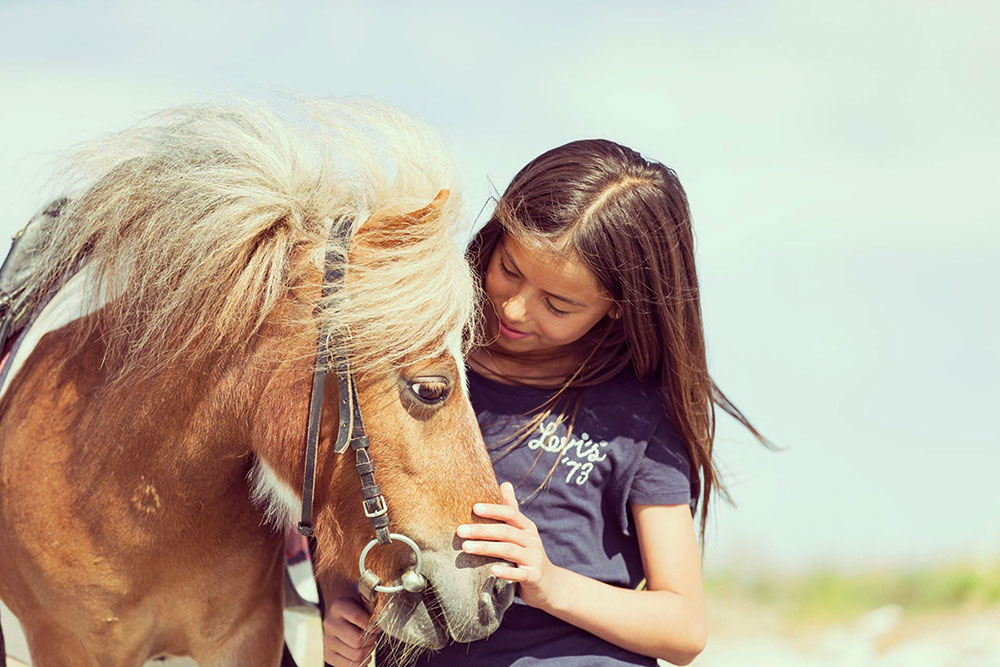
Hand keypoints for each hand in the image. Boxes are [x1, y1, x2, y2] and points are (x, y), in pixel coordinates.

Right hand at [322, 596, 378, 666]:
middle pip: (357, 641)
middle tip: (373, 636)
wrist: (340, 611)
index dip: (372, 624)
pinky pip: (349, 665)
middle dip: (371, 640)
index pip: (357, 618)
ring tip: (368, 643)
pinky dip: (360, 662)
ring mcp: (327, 640)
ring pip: (355, 655)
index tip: (376, 626)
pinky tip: (363, 653)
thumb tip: (378, 628)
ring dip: (367, 651)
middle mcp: (330, 624)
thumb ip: (373, 613)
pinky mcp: (328, 654)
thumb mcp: (364, 602)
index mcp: (339, 607)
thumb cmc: (356, 607)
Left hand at [458, 481, 562, 609]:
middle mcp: (531, 540)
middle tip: (460, 531)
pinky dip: (506, 572)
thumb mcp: (522, 531)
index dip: (493, 510)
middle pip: (505, 531)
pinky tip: (491, 571)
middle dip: (481, 530)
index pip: (510, 513)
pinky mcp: (533, 576)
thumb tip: (504, 483)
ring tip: (465, 548)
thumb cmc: (528, 554)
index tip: (473, 508)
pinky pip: (519, 574)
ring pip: (509, 550)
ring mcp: (534, 558)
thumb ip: (511, 509)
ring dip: (486, 548)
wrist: (549, 583)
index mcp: (527, 527)